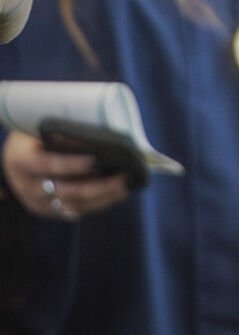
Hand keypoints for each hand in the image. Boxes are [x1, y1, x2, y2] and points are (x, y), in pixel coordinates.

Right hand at [2, 130, 130, 219]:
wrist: (16, 151)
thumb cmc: (34, 129)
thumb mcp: (40, 124)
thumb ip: (63, 128)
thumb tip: (101, 132)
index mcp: (20, 160)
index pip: (48, 165)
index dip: (71, 164)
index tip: (96, 158)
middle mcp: (26, 186)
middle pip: (65, 190)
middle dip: (97, 186)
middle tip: (123, 176)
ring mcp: (35, 201)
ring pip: (72, 205)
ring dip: (102, 197)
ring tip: (126, 186)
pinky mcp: (47, 209)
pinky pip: (74, 210)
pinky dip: (96, 204)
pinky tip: (115, 195)